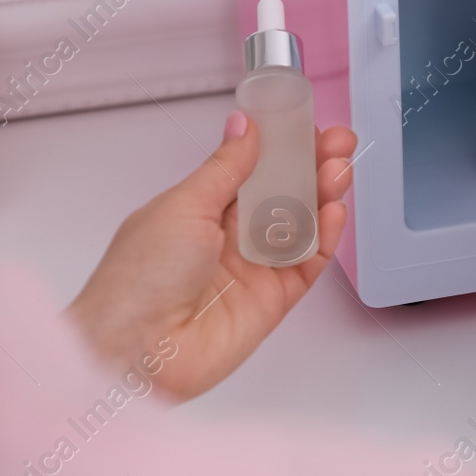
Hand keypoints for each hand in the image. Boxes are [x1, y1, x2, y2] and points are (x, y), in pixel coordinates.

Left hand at [67, 112, 354, 399]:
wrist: (136, 350)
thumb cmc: (138, 279)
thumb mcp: (183, 204)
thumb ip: (226, 167)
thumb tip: (244, 126)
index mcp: (200, 209)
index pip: (252, 169)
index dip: (282, 146)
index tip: (306, 124)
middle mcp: (228, 238)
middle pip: (283, 194)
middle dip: (312, 165)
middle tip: (337, 142)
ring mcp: (253, 269)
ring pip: (301, 225)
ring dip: (323, 194)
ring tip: (339, 169)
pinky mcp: (273, 301)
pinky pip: (308, 264)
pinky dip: (325, 238)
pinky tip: (333, 211)